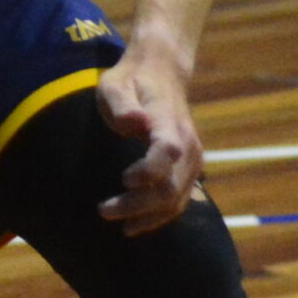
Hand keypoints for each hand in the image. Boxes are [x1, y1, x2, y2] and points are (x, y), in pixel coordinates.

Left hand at [95, 49, 200, 234]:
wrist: (163, 72)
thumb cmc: (131, 80)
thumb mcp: (114, 84)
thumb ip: (121, 104)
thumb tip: (134, 122)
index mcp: (168, 122)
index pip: (168, 152)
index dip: (149, 171)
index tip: (124, 180)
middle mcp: (188, 144)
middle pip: (170, 186)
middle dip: (138, 204)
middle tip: (104, 210)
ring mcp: (193, 159)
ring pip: (177, 199)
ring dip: (148, 216)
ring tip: (119, 225)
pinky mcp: (190, 169)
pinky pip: (181, 200)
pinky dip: (160, 216)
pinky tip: (137, 224)